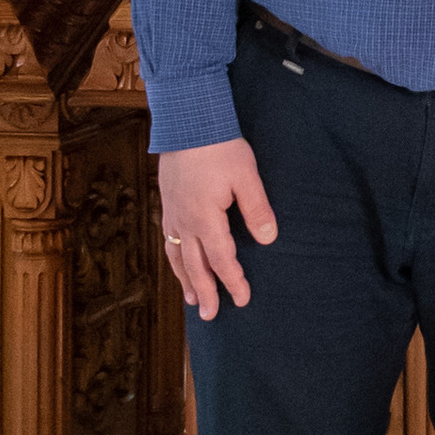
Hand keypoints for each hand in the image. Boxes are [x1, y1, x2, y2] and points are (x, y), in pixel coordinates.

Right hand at [157, 140, 277, 318]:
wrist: (186, 120)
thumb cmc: (219, 146)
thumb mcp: (246, 176)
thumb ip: (257, 209)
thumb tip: (268, 239)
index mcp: (205, 219)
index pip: (221, 259)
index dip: (233, 281)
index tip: (242, 299)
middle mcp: (184, 222)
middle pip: (194, 265)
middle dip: (204, 291)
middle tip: (210, 315)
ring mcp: (172, 213)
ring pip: (177, 256)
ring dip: (185, 279)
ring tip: (191, 299)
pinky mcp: (167, 202)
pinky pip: (168, 241)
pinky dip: (174, 258)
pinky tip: (177, 261)